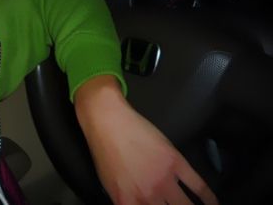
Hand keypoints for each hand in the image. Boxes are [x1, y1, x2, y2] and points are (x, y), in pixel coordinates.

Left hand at [74, 75, 218, 204]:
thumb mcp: (109, 184)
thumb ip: (127, 202)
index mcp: (127, 202)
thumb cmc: (104, 150)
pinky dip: (209, 197)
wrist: (108, 121)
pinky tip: (213, 203)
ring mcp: (163, 179)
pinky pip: (198, 185)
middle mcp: (148, 195)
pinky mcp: (175, 161)